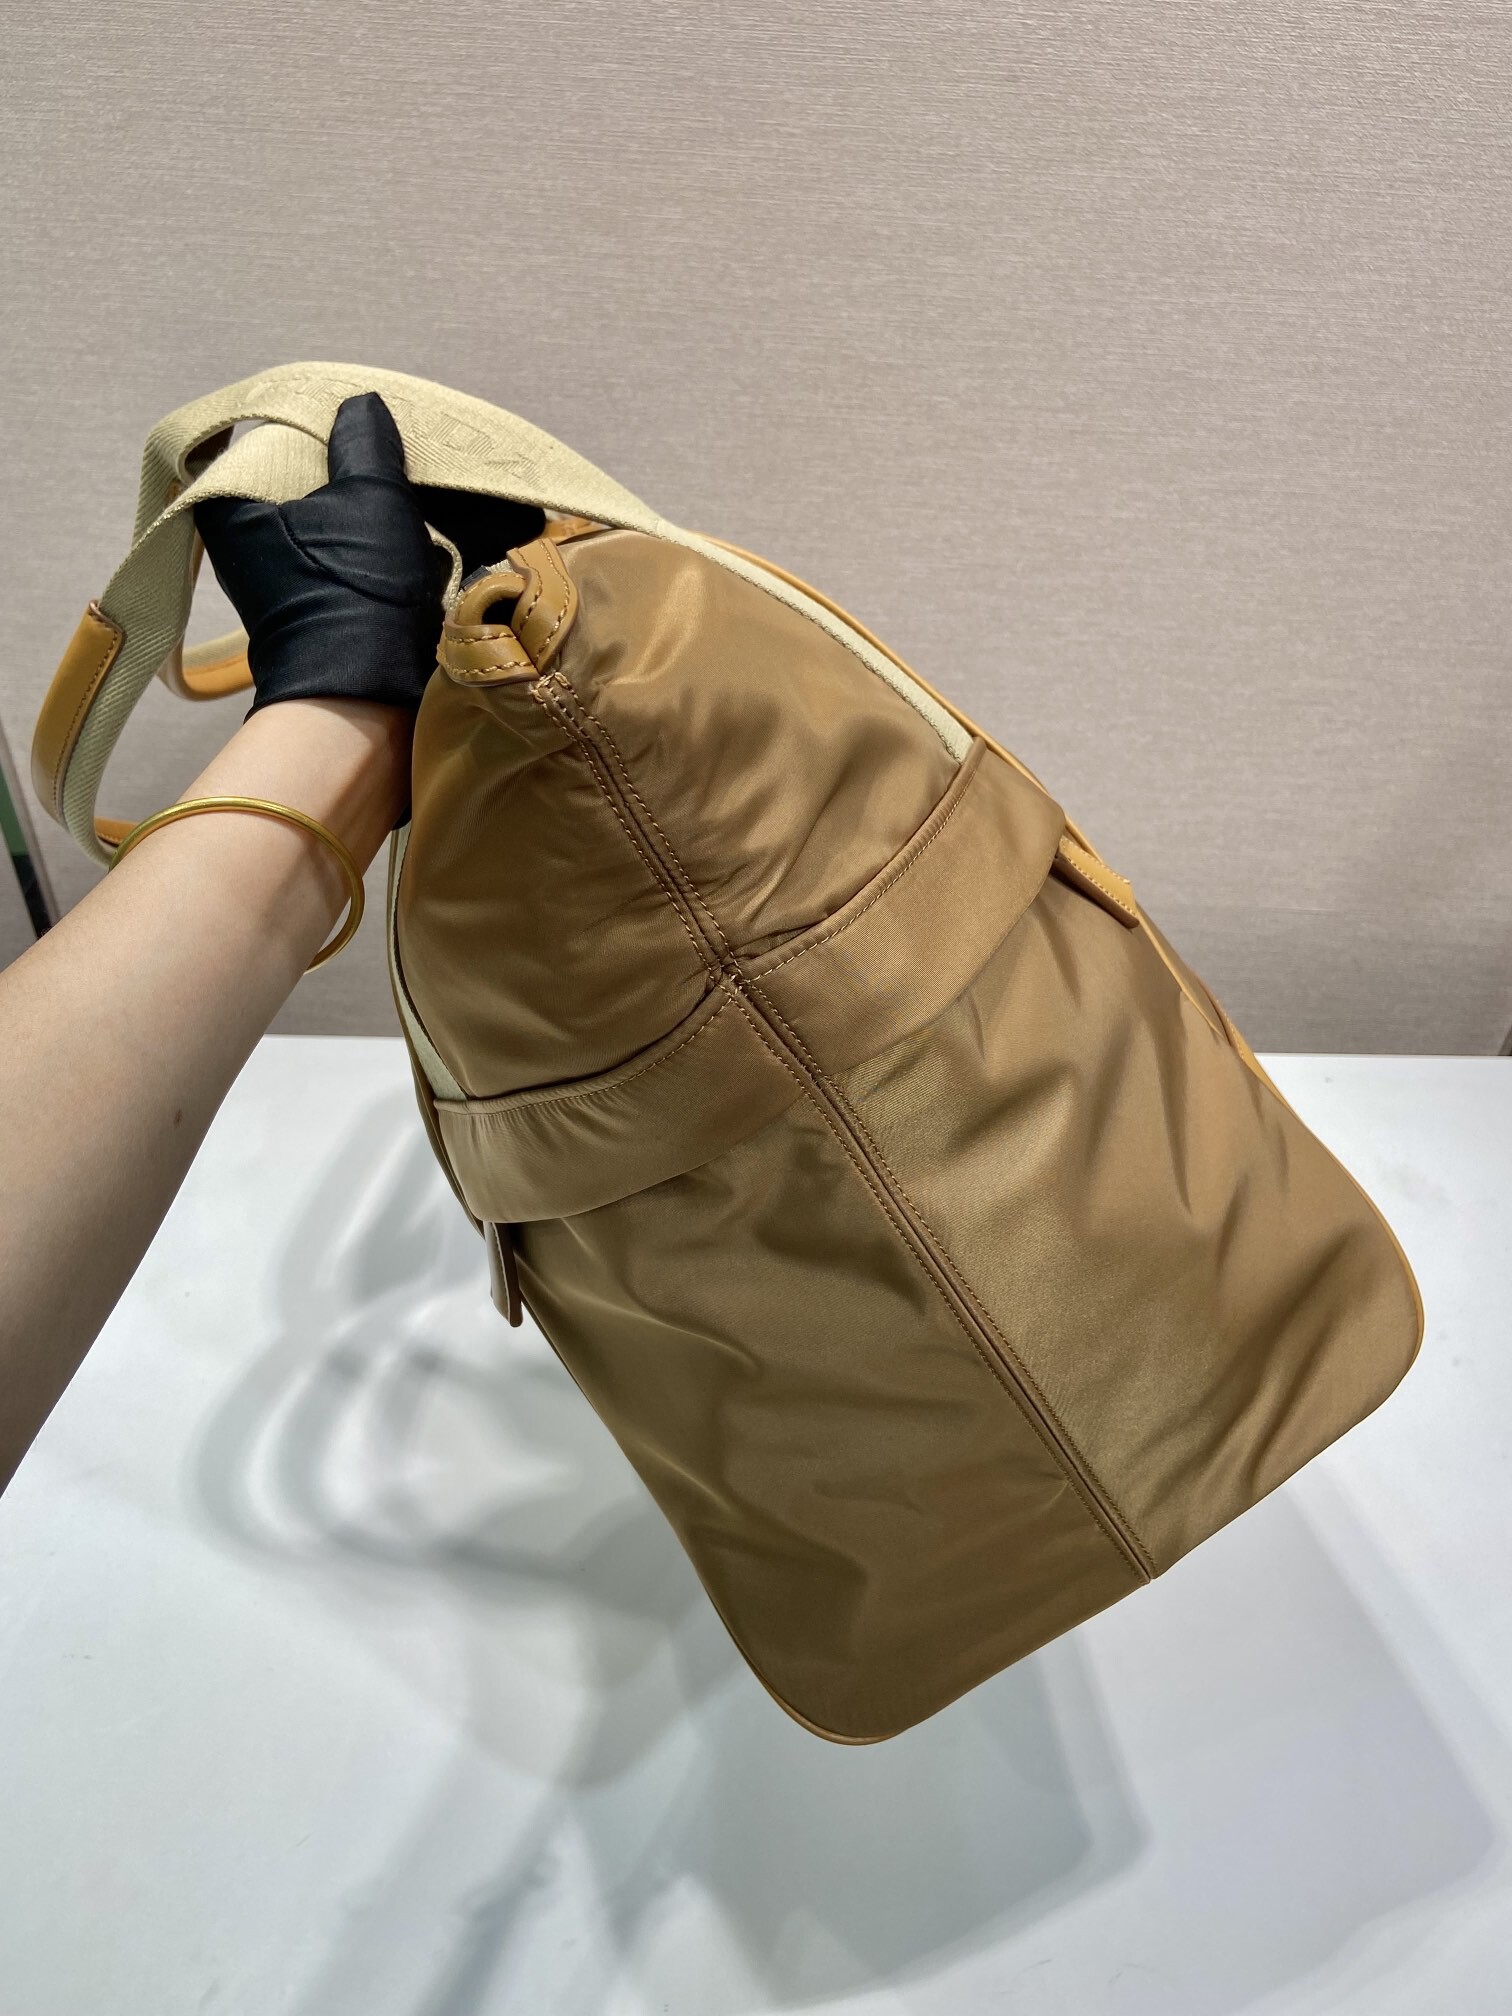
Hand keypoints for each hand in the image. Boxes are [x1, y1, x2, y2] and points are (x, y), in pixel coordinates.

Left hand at [194, 392, 540, 714]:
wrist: (367, 701)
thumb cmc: (357, 590)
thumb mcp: (372, 498)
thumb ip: (366, 442)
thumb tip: (360, 405)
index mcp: (229, 506)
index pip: (263, 437)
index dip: (312, 422)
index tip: (351, 419)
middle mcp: (242, 544)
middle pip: (298, 479)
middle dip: (346, 468)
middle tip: (390, 451)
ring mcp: (276, 581)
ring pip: (327, 519)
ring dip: (368, 508)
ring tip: (412, 492)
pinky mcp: (312, 609)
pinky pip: (343, 557)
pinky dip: (374, 545)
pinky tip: (414, 538)